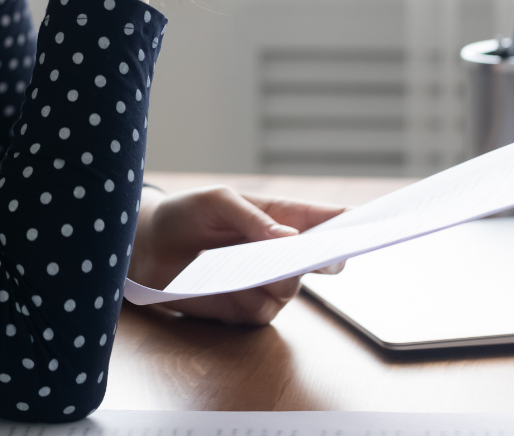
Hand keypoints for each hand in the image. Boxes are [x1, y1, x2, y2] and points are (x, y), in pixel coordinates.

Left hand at [128, 185, 345, 324]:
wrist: (145, 249)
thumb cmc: (184, 214)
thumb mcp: (216, 201)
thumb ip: (253, 218)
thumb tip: (291, 239)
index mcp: (277, 216)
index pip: (320, 219)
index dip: (346, 222)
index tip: (368, 224)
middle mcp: (279, 252)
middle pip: (318, 260)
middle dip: (322, 257)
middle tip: (322, 256)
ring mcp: (265, 283)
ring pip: (291, 289)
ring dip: (274, 278)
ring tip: (247, 263)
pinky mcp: (246, 311)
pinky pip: (263, 311)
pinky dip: (249, 299)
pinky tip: (227, 284)